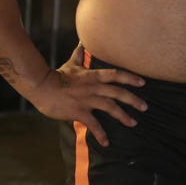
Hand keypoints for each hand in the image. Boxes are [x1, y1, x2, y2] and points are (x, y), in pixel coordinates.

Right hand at [31, 44, 146, 146]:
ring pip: (110, 107)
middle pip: (118, 92)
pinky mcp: (78, 112)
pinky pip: (93, 124)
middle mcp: (93, 87)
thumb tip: (83, 42)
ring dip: (123, 116)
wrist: (40, 87)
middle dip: (133, 100)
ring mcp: (87, 100)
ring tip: (133, 123)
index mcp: (93, 76)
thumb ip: (80, 55)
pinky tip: (106, 142)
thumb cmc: (56, 76)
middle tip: (145, 107)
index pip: (116, 74)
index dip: (131, 77)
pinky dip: (100, 134)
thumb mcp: (71, 64)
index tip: (143, 82)